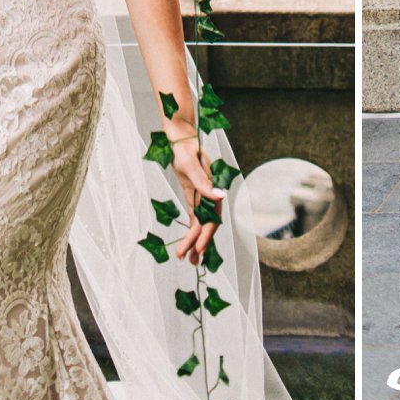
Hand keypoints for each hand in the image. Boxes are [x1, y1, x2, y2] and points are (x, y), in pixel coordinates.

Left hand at [170, 135, 224, 263]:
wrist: (180, 138)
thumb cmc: (185, 150)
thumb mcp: (191, 166)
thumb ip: (203, 183)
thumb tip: (219, 196)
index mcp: (211, 190)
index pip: (211, 218)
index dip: (205, 235)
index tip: (198, 249)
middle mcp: (209, 195)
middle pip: (207, 224)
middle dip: (199, 244)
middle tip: (191, 261)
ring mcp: (202, 196)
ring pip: (201, 223)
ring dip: (196, 240)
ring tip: (189, 259)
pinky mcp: (194, 195)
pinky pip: (195, 217)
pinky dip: (193, 230)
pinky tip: (189, 242)